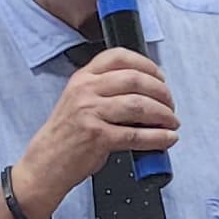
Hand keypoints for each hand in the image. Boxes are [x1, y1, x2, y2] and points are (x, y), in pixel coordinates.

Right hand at [13, 52, 177, 218]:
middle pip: (135, 80)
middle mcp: (86, 90)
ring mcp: (91, 113)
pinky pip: (137, 134)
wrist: (46, 162)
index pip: (119, 57)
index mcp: (83, 77)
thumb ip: (105, 89)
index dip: (146, 64)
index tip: (160, 76)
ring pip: (139, 105)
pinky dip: (158, 137)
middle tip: (170, 104)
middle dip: (161, 92)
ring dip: (163, 114)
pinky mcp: (98, 137)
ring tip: (172, 122)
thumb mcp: (79, 100)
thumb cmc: (67, 134)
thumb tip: (146, 90)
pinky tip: (168, 138)